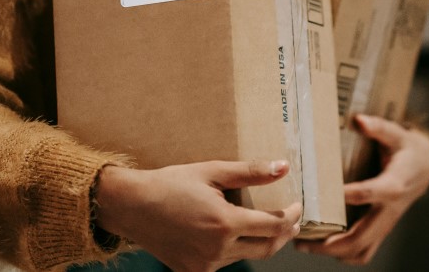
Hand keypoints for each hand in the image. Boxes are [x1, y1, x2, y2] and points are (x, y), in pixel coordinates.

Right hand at [95, 160, 301, 271]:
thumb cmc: (171, 184)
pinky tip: (232, 233)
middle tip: (291, 219)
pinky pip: (224, 263)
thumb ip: (250, 172)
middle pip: (267, 248)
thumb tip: (283, 167)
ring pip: (246, 256)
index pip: (274, 226)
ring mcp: (204, 265)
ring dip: (260, 241)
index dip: (291, 216)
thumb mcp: (212, 171)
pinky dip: (235, 249)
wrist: (132, 206)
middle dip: (284, 233)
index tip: (297, 206)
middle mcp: (216, 250)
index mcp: (224, 224)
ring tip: (263, 223)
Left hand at [295, 114, 428, 264]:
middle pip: (362, 235)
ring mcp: (385, 223)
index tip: (325, 196)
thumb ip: (379, 127)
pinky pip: (364, 250)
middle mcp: (390, 209)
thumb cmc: (407, 149)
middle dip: (332, 242)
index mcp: (395, 184)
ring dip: (333, 252)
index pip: (373, 193)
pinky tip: (322, 246)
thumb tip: (358, 120)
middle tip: (302, 238)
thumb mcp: (397, 134)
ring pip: (361, 249)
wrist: (425, 168)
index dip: (352, 195)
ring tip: (305, 244)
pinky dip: (343, 254)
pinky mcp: (381, 228)